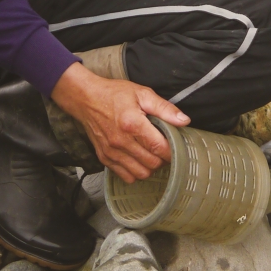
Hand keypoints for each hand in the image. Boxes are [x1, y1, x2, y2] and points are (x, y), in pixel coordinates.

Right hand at [50, 63, 190, 183]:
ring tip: (152, 155)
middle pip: (152, 164)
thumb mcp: (142, 94)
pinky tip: (138, 160)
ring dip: (150, 168)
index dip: (172, 151)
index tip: (176, 146)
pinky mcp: (104, 158)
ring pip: (140, 174)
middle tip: (164, 148)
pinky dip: (135, 172)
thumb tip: (184, 121)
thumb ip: (164, 108)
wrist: (86, 99)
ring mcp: (111, 152)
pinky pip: (125, 176)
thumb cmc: (114, 94)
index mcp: (132, 124)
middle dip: (162, 159)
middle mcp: (121, 142)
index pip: (160, 148)